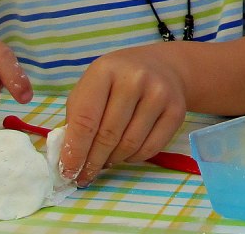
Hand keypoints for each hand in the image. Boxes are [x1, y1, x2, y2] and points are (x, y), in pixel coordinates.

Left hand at [59, 43, 187, 185]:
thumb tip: (69, 157)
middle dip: (92, 162)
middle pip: (108, 135)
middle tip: (84, 177)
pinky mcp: (176, 110)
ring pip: (130, 144)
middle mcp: (135, 79)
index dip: (74, 151)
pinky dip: (133, 158)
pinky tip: (125, 155)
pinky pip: (151, 148)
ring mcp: (159, 94)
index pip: (86, 119)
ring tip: (105, 162)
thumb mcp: (91, 87)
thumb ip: (77, 117)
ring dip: (113, 161)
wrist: (162, 66)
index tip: (67, 171)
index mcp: (105, 71)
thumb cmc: (117, 80)